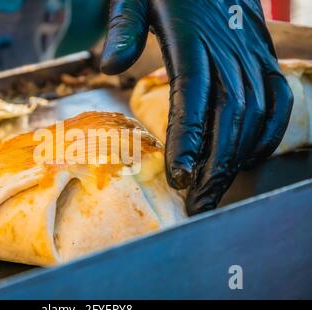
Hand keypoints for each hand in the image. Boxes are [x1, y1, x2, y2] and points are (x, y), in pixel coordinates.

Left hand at [101, 0, 293, 214]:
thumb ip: (124, 29)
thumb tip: (110, 67)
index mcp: (191, 37)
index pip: (194, 95)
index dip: (189, 139)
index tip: (179, 177)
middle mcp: (227, 49)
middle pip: (229, 115)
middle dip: (215, 164)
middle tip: (197, 202)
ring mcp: (250, 54)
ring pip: (256, 113)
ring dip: (237, 157)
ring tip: (214, 190)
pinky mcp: (261, 57)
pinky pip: (277, 99)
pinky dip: (267, 133)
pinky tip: (247, 157)